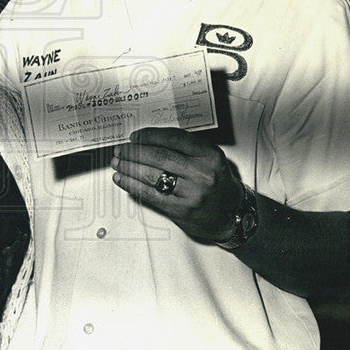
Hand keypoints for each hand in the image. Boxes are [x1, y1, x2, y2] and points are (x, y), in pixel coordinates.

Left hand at [110, 127, 242, 243]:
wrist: (231, 213)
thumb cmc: (217, 183)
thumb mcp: (210, 159)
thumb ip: (185, 148)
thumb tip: (149, 140)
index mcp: (209, 155)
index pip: (174, 139)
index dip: (150, 136)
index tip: (135, 136)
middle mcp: (202, 174)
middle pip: (160, 157)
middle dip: (135, 152)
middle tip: (121, 150)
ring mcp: (191, 194)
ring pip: (152, 176)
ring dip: (130, 168)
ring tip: (118, 162)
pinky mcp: (181, 210)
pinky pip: (151, 195)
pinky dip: (132, 186)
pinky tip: (122, 179)